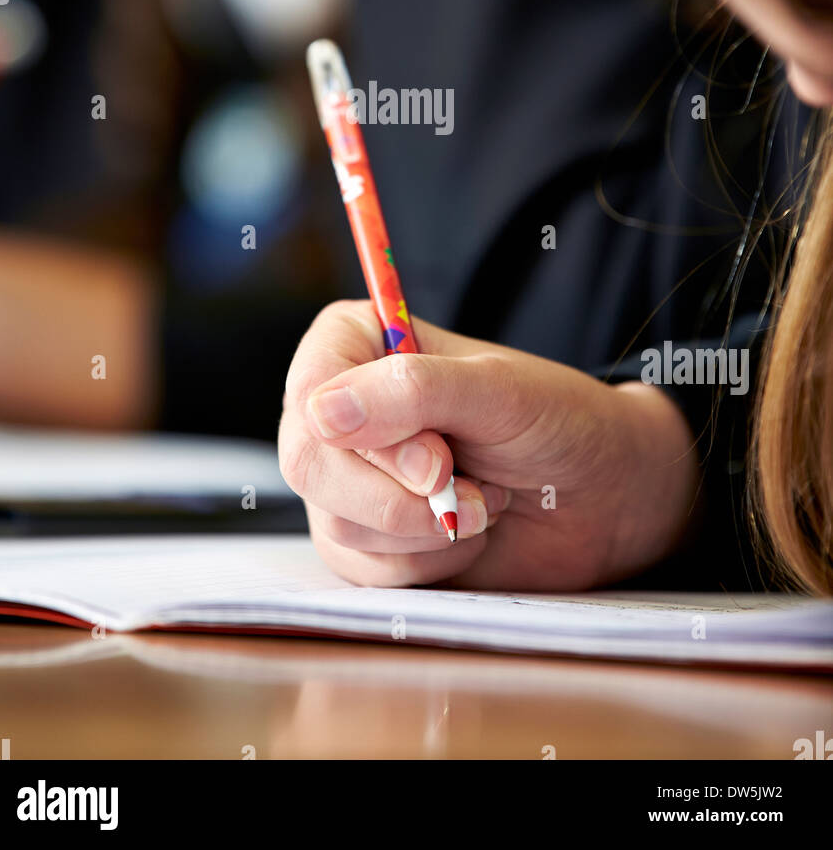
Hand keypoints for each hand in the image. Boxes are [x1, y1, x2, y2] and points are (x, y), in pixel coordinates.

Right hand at [280, 300, 698, 589]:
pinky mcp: (362, 539)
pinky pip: (362, 569)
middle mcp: (336, 408)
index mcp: (354, 344)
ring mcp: (344, 476)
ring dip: (425, 527)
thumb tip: (321, 413)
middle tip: (464, 484)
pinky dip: (427, 562)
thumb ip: (413, 391)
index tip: (439, 459)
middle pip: (309, 464)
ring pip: (336, 522)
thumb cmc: (555, 420)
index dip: (369, 439)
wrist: (602, 494)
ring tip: (480, 499)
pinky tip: (467, 530)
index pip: (311, 393)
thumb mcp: (496, 390)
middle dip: (399, 494)